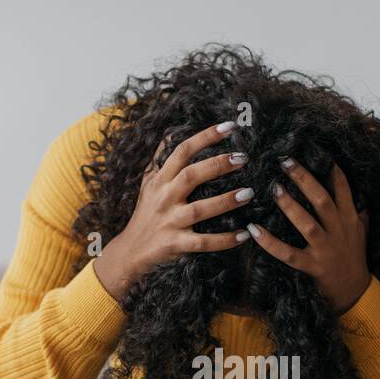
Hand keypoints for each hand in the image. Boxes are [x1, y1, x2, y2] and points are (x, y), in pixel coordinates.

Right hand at [94, 121, 252, 300]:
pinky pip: (203, 242)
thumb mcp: (147, 184)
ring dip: (225, 201)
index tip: (229, 127)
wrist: (130, 251)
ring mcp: (170, 222)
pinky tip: (243, 234)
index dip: (205, 137)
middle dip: (217, 165)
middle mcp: (164, 198)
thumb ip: (159, 159)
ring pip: (200, 210)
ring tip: (249, 193)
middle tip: (243, 158)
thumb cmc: (144, 214)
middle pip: (191, 175)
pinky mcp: (175, 244)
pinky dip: (224, 240)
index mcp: (160, 180)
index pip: (182, 152)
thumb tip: (171, 133)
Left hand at [248, 159, 370, 312]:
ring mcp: (325, 249)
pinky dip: (270, 242)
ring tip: (274, 188)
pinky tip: (253, 230)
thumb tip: (361, 197)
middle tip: (285, 161)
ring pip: (308, 223)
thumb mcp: (361, 234)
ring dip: (290, 205)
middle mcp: (338, 231)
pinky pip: (288, 253)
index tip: (317, 150)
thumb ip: (359, 214)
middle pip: (322, 199)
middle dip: (304, 178)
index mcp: (349, 219)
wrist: (355, 294)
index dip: (330, 168)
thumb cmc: (355, 261)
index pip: (342, 188)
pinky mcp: (312, 266)